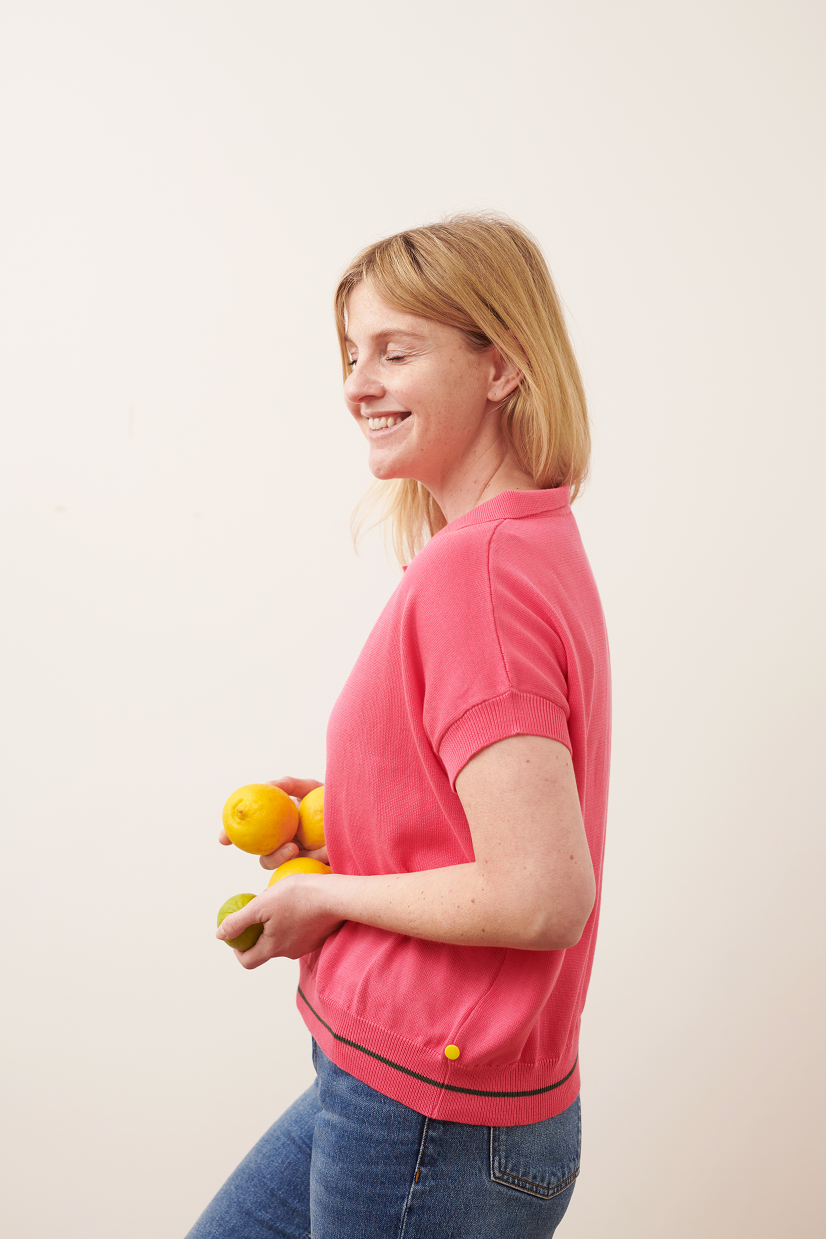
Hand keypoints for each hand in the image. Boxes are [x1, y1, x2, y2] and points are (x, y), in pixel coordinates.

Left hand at [215, 871, 343, 967]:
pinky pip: (299, 932)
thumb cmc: (298, 897)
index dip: (237, 949)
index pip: (247, 961)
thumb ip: (238, 921)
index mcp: (273, 948)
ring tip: (278, 901)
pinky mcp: (318, 936)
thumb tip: (220, 934)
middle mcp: (289, 952)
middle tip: (258, 910)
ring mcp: (306, 945)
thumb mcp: (261, 904)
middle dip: (257, 932)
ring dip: (276, 924)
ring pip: (283, 939)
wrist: (336, 896)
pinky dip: (292, 921)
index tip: (237, 933)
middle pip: (266, 948)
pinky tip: (296, 902)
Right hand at [217, 775, 328, 867]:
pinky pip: (309, 874)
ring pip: (287, 868)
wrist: (359, 817)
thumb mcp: (314, 789)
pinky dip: (319, 861)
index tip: (223, 839)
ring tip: (306, 848)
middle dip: (272, 857)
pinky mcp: (315, 871)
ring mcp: (300, 859)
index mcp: (279, 826)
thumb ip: (293, 785)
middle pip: (266, 857)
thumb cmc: (332, 801)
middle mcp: (286, 844)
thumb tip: (270, 783)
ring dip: (297, 859)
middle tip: (290, 847)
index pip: (250, 832)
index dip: (232, 836)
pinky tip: (328, 854)